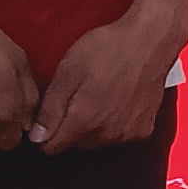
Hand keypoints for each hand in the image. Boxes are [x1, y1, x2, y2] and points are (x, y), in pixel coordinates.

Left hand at [34, 7, 181, 153]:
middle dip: (70, 126)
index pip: (52, 147)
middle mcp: (107, 136)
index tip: (51, 112)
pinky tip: (117, 101)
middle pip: (75, 145)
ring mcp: (128, 134)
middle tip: (76, 95)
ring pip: (97, 141)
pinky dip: (114, 124)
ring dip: (93, 126)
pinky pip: (119, 136)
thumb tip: (37, 137)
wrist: (151, 40)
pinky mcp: (144, 129)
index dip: (45, 131)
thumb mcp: (68, 72)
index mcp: (84, 122)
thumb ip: (50, 109)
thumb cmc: (108, 49)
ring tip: (98, 95)